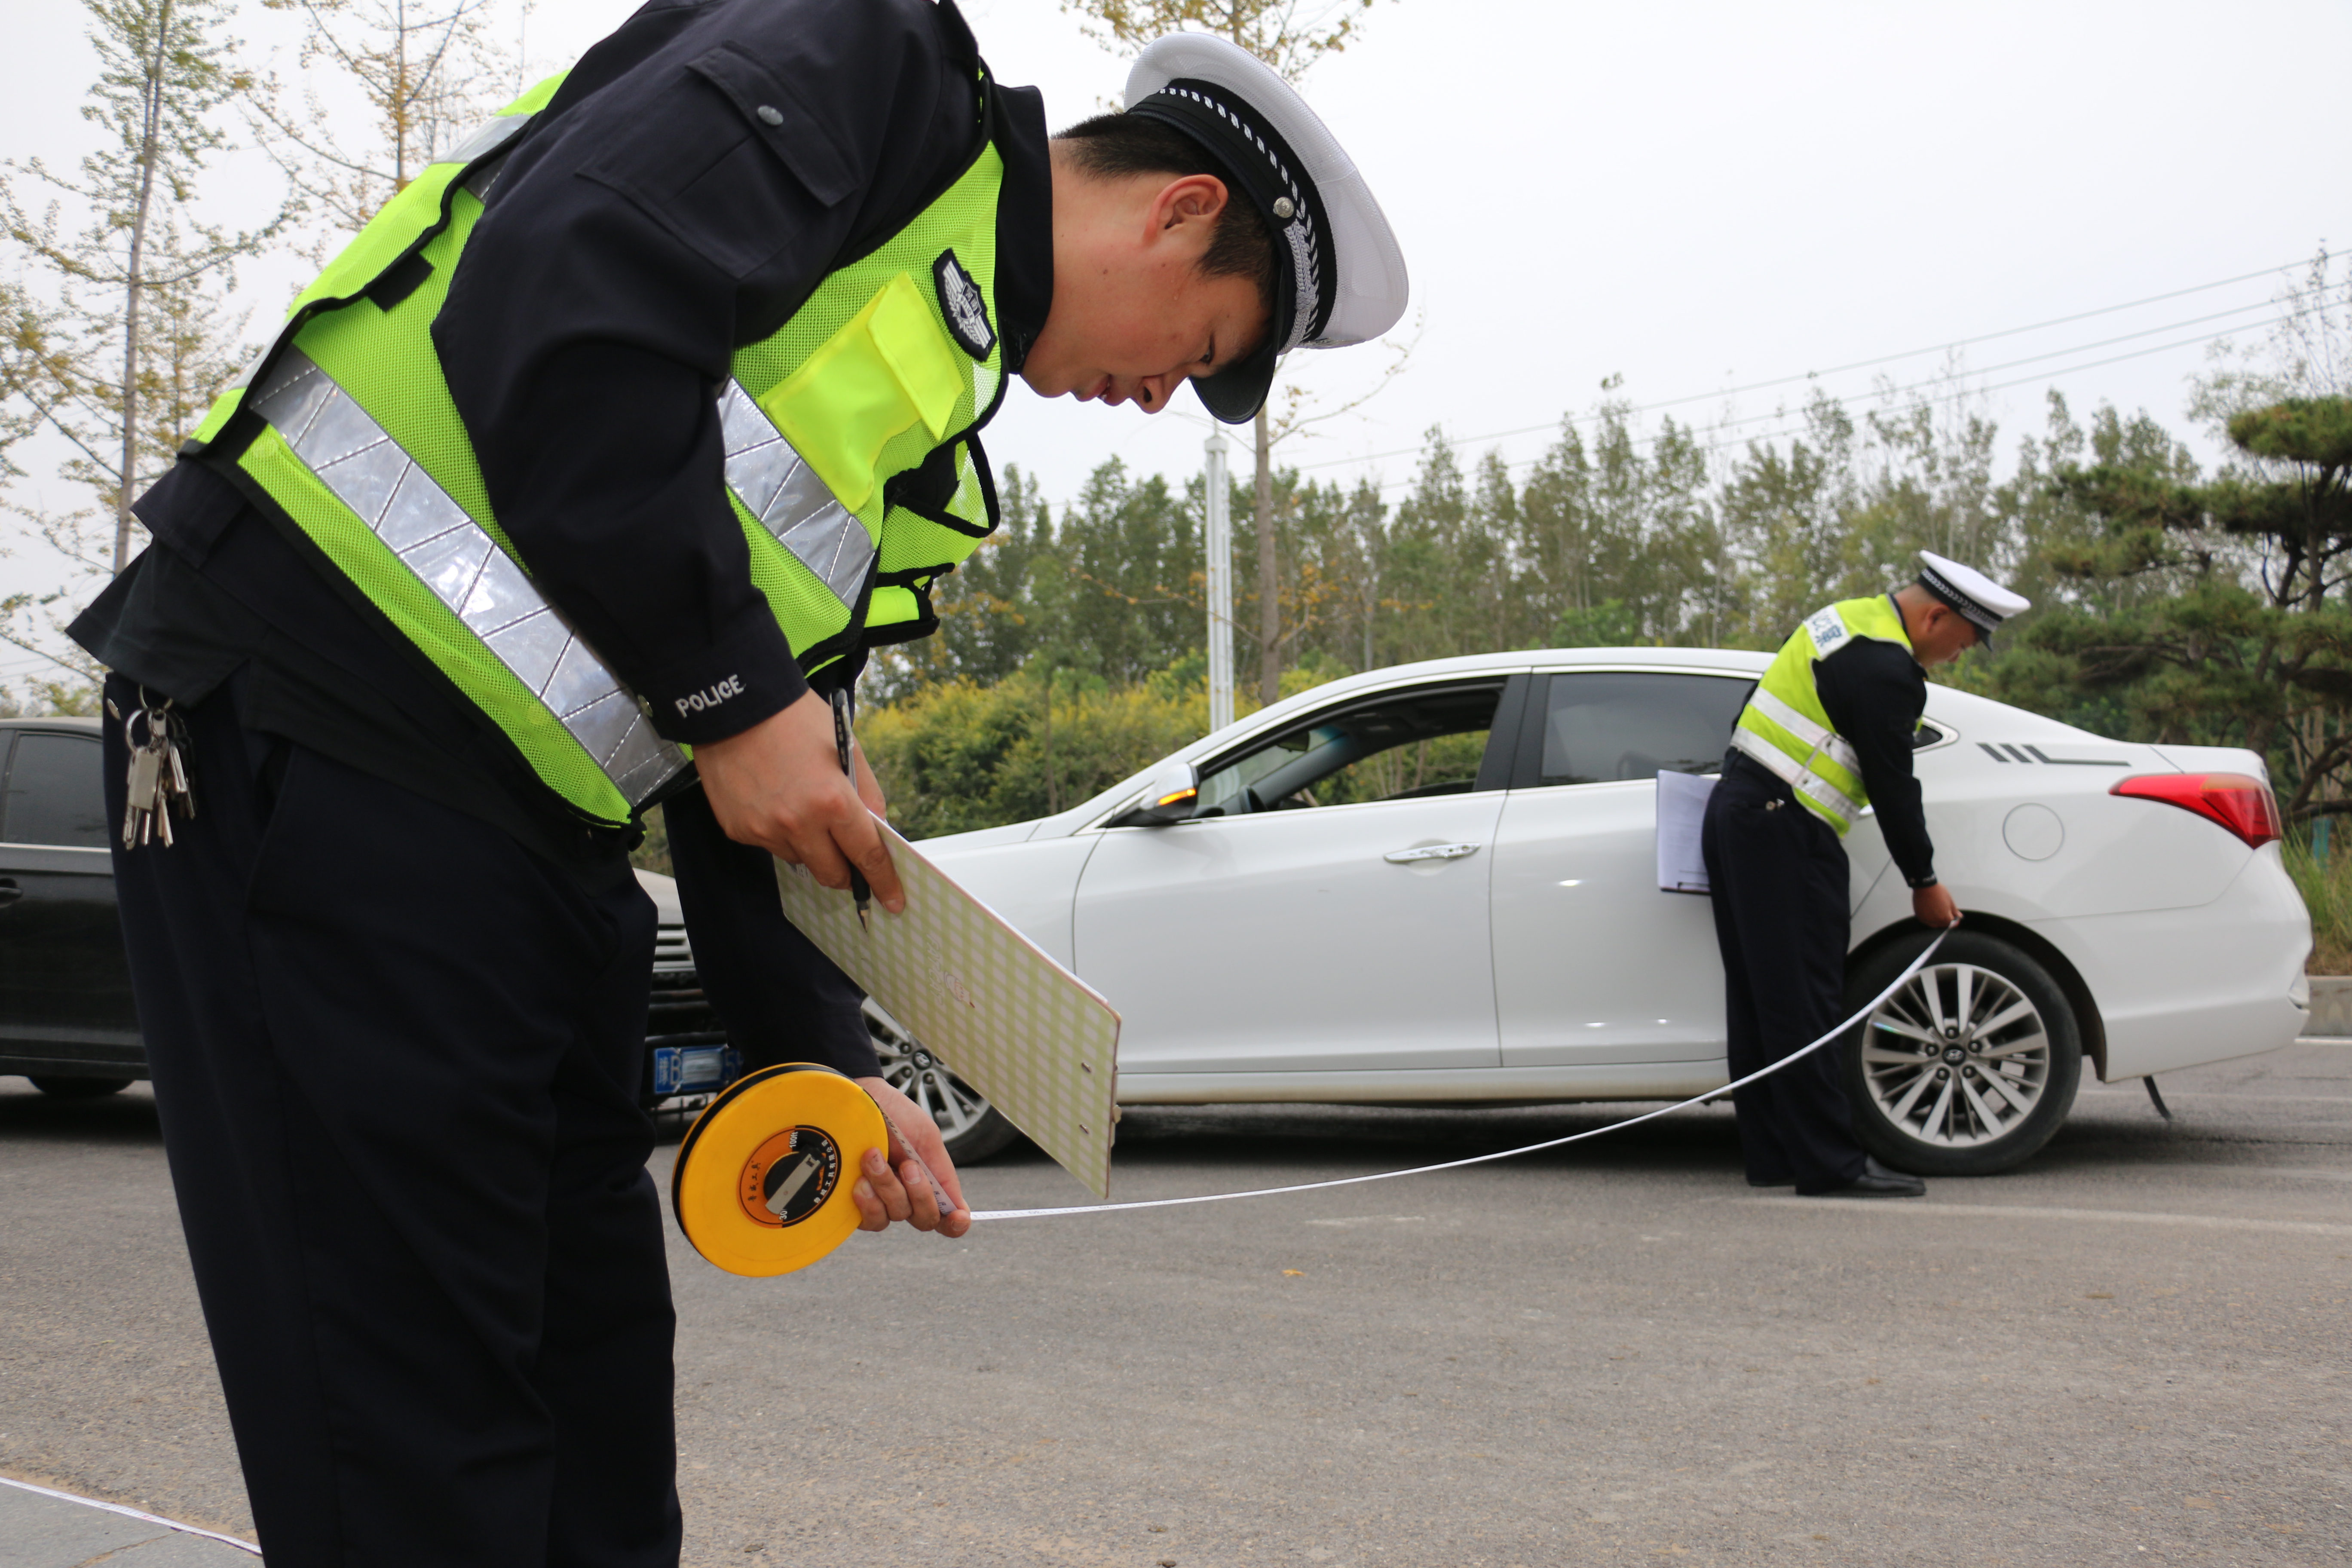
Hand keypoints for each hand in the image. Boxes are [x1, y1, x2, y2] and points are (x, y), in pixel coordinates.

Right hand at [694, 690, 903, 911]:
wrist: (735, 703)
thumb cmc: (794, 720)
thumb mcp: (848, 749)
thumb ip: (868, 795)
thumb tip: (879, 832)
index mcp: (832, 802)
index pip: (867, 856)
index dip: (883, 882)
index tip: (893, 901)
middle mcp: (798, 823)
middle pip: (833, 874)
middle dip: (845, 871)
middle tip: (846, 854)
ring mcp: (765, 831)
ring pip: (800, 860)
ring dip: (809, 845)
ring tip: (799, 804)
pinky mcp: (739, 831)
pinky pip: (770, 845)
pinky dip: (779, 832)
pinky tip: (773, 800)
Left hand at [849, 1076, 971, 1237]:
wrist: (859, 1101)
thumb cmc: (894, 1115)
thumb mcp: (927, 1137)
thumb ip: (943, 1172)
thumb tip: (959, 1208)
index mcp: (930, 1182)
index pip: (947, 1216)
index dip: (956, 1224)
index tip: (957, 1217)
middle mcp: (908, 1197)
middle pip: (925, 1219)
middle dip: (918, 1192)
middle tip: (906, 1164)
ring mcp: (882, 1202)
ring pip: (895, 1215)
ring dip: (887, 1187)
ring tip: (873, 1158)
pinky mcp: (857, 1206)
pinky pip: (870, 1220)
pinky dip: (868, 1201)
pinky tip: (860, 1179)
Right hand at [1913, 883, 1960, 927]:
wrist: (1925, 886)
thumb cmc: (1938, 892)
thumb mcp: (1950, 901)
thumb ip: (1954, 911)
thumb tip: (1959, 916)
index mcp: (1944, 917)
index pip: (1952, 924)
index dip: (1955, 921)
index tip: (1955, 917)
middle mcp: (1935, 920)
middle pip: (1943, 924)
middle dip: (1946, 920)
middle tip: (1946, 912)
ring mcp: (1926, 919)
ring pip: (1934, 924)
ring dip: (1937, 920)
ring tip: (1937, 911)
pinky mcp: (1920, 916)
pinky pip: (1926, 921)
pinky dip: (1929, 918)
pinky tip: (1931, 911)